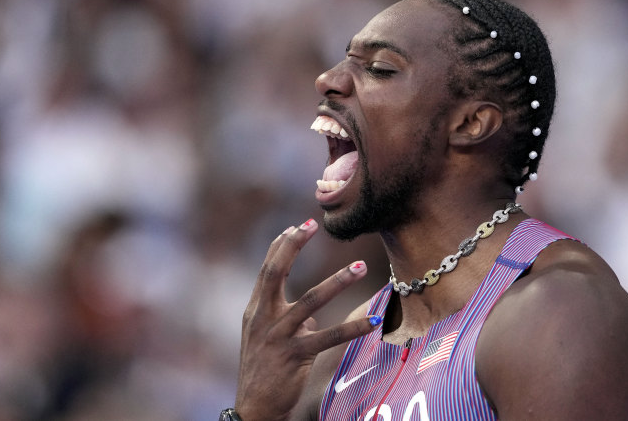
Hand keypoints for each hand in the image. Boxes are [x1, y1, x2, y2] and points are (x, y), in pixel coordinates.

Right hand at [234, 218, 379, 420]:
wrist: (254, 408)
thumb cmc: (263, 370)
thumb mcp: (266, 338)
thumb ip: (285, 319)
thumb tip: (313, 314)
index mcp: (255, 310)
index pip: (267, 269)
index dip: (281, 245)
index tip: (299, 225)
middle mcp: (262, 318)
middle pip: (275, 273)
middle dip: (292, 246)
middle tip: (313, 225)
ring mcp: (277, 336)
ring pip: (309, 302)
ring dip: (337, 281)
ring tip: (360, 266)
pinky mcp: (294, 356)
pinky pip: (328, 338)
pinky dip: (353, 328)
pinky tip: (373, 321)